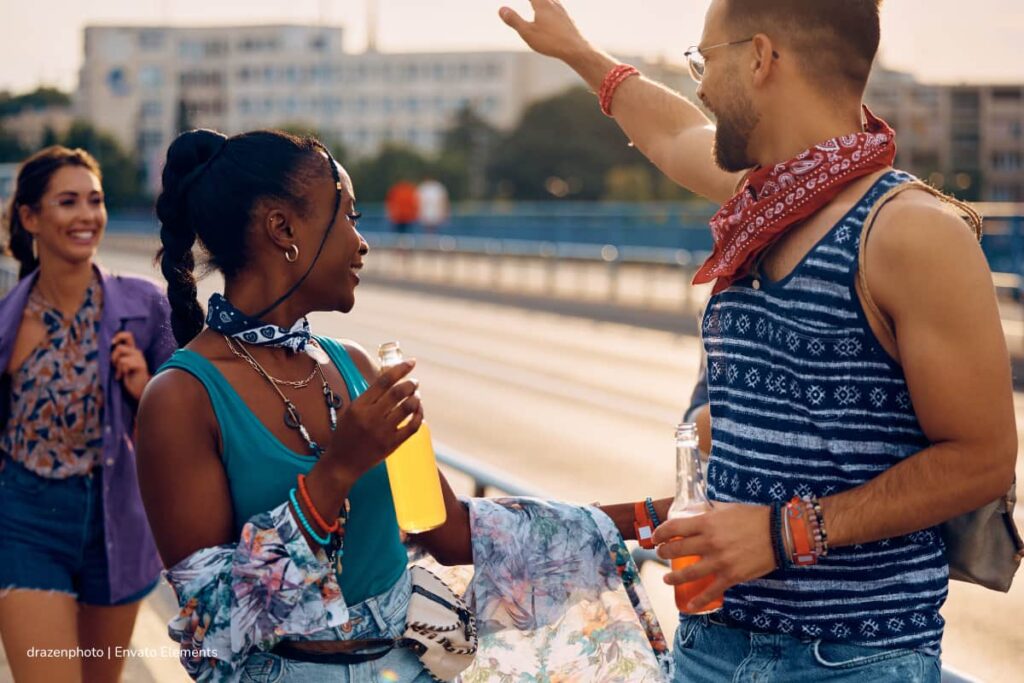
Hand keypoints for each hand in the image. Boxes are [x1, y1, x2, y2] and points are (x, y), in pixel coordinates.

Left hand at [111, 331, 150, 400]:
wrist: (140, 389)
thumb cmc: (129, 377)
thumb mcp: (121, 364)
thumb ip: (118, 355)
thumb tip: (110, 347)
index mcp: (132, 350)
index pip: (127, 335)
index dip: (118, 336)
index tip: (112, 343)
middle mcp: (137, 352)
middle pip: (119, 347)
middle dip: (113, 356)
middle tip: (115, 364)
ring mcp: (139, 358)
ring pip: (120, 357)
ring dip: (117, 367)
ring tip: (120, 373)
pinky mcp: (140, 365)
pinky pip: (124, 363)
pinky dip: (121, 371)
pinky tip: (122, 376)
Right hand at [325, 360, 423, 483]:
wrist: (342, 464)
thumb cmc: (346, 435)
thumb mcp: (351, 411)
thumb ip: (369, 398)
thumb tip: (391, 381)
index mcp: (359, 406)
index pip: (383, 381)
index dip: (400, 369)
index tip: (411, 362)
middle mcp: (371, 417)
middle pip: (398, 393)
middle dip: (410, 384)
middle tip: (414, 382)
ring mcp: (382, 432)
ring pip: (408, 408)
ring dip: (416, 398)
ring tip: (416, 396)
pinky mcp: (392, 445)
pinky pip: (412, 427)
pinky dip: (419, 416)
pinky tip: (418, 411)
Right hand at [499, 0, 589, 60]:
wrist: (576, 49)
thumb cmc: (551, 42)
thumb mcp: (528, 33)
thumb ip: (514, 20)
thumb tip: (501, 9)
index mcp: (542, 4)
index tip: (509, 3)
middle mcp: (553, 4)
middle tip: (533, 0)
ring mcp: (562, 11)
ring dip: (544, 0)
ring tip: (540, 2)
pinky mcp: (568, 19)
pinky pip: (557, 5)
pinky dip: (552, 3)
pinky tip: (554, 7)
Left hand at [652, 502, 775, 611]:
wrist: (779, 533)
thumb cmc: (754, 517)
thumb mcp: (727, 509)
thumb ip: (710, 513)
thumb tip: (698, 513)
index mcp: (706, 522)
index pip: (674, 527)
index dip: (661, 533)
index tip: (656, 537)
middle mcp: (709, 542)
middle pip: (676, 549)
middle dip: (664, 552)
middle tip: (661, 554)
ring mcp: (719, 561)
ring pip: (687, 573)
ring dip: (673, 577)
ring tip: (667, 579)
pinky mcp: (731, 576)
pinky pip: (710, 591)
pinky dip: (698, 600)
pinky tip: (689, 605)